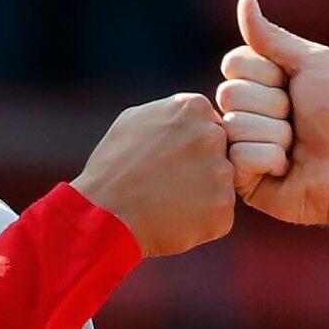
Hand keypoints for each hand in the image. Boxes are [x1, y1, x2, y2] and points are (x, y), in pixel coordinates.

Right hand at [79, 93, 236, 256]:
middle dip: (202, 169)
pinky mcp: (224, 206)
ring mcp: (221, 171)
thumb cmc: (114, 167)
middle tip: (168, 182)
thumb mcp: (135, 121)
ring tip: (168, 199)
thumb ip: (173, 114)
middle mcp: (212, 135)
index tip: (168, 158)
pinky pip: (220, 213)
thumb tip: (195, 112)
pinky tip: (175, 218)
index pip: (211, 127)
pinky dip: (202, 220)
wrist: (104, 215)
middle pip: (222, 154)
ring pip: (222, 185)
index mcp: (192, 107)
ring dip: (203, 195)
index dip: (190, 148)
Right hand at [215, 0, 328, 229]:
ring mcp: (238, 143)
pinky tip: (288, 166)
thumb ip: (274, 38)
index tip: (295, 88)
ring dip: (276, 135)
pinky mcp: (241, 177)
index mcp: (255, 80)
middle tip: (299, 120)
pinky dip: (271, 160)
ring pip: (234, 126)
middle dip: (274, 106)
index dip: (267, 75)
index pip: (233, 64)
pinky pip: (239, 157)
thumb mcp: (314, 64)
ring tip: (296, 146)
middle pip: (229, 93)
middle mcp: (242, 110)